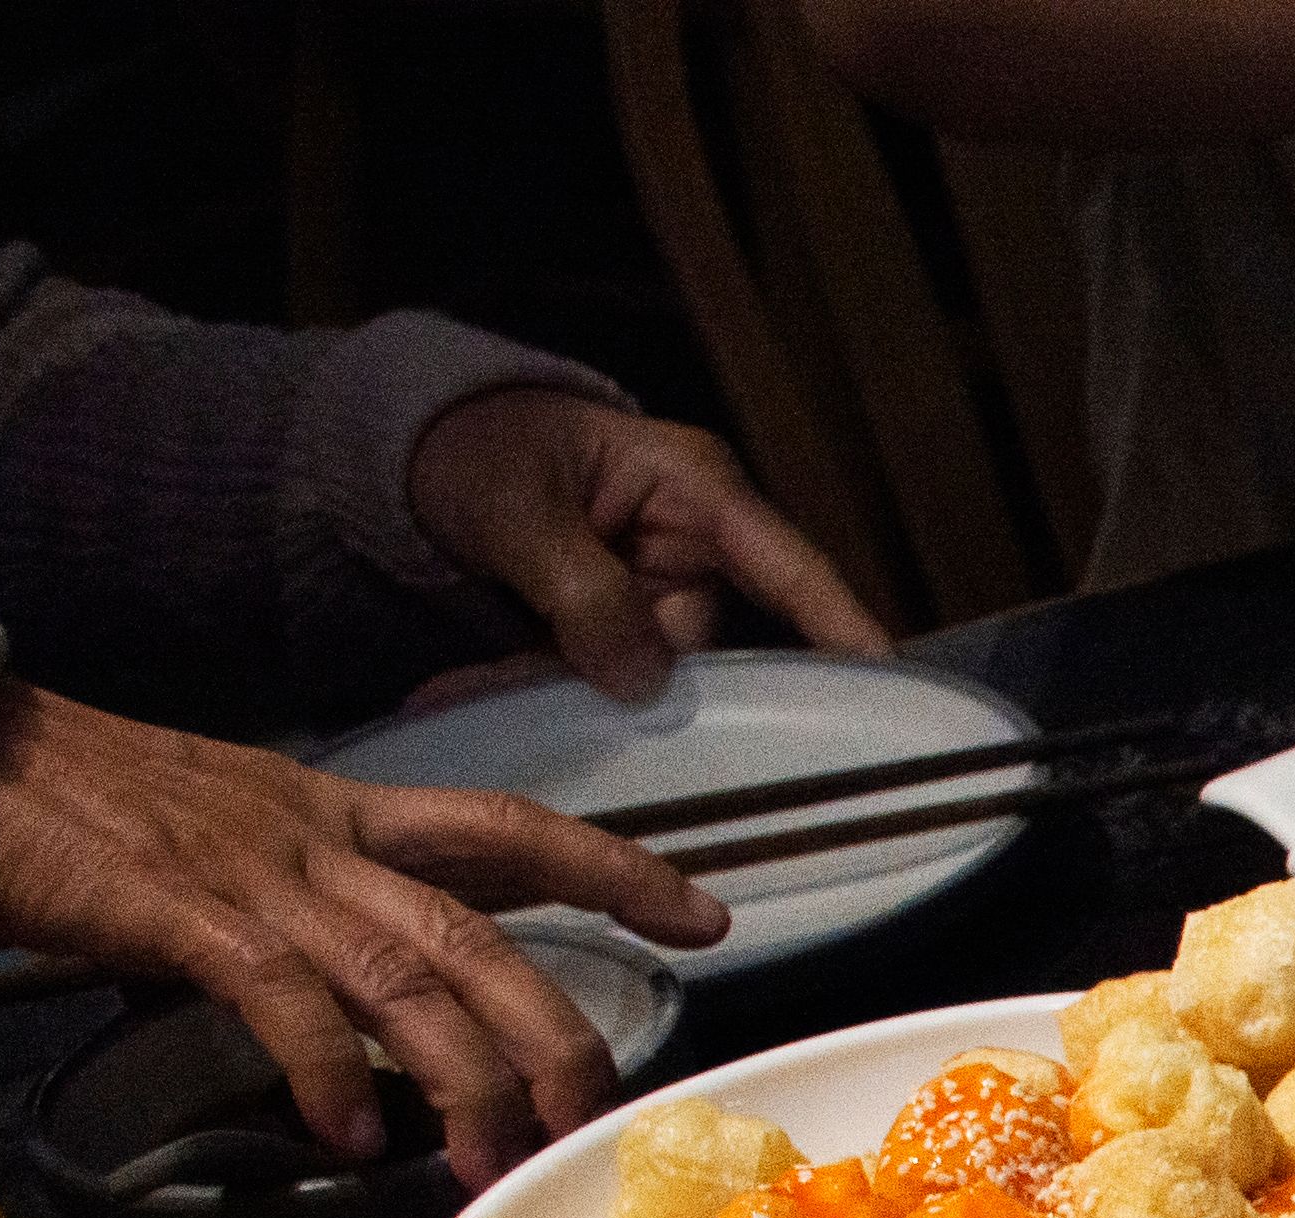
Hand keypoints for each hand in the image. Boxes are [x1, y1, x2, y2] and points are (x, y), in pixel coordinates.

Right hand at [0, 684, 732, 1172]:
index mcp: (336, 811)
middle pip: (478, 934)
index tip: (704, 913)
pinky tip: (351, 1133)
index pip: (506, 830)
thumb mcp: (225, 832)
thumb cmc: (80, 804)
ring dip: (463, 1077)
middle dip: (554, 1028)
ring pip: (405, 975)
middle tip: (601, 1116)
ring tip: (491, 1159)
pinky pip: (280, 996)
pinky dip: (325, 1068)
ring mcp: (255, 874)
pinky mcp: (179, 911)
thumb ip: (301, 901)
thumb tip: (347, 995)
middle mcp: (317, 840)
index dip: (611, 868)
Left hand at [403, 389, 892, 702]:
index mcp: (695, 490)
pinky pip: (604, 672)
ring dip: (574, 688)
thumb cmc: (470, 443)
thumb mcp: (515, 506)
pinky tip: (485, 684)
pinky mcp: (617, 620)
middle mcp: (693, 545)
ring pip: (649, 671)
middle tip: (553, 697)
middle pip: (708, 646)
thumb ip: (580, 590)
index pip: (790, 570)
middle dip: (641, 685)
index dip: (843, 630)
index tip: (888, 691)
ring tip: (487, 684)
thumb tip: (641, 681)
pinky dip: (548, 684)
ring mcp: (655, 586)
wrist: (406, 444)